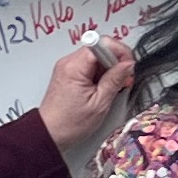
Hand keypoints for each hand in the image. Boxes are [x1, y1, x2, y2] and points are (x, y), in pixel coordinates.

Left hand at [36, 35, 136, 151]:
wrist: (50, 133)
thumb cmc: (69, 123)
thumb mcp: (99, 103)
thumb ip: (115, 80)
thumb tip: (128, 64)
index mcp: (74, 67)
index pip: (101, 44)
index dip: (118, 52)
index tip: (127, 66)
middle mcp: (68, 62)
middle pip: (100, 49)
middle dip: (116, 62)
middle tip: (123, 79)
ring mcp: (68, 67)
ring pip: (96, 57)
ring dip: (109, 69)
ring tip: (112, 87)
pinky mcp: (69, 73)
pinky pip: (89, 66)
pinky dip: (100, 74)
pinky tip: (103, 88)